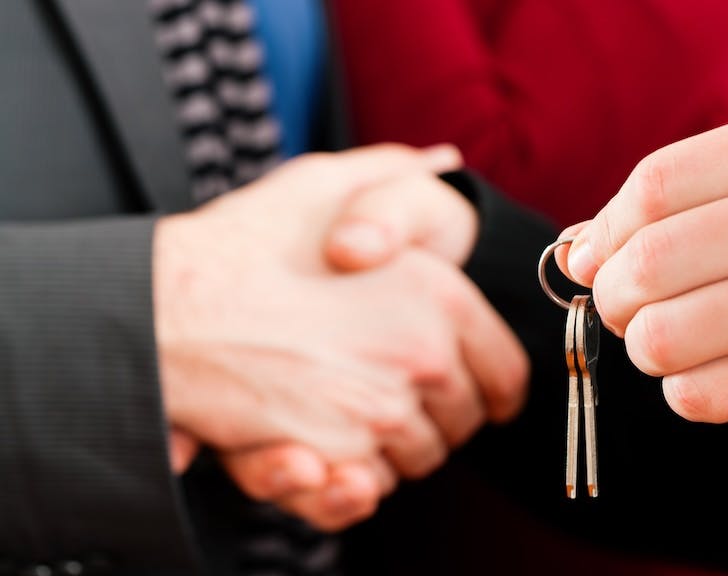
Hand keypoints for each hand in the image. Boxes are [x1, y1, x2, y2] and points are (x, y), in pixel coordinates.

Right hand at [158, 144, 527, 528]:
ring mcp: (384, 412)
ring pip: (419, 459)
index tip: (482, 399)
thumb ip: (393, 175)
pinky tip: (332, 448)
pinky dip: (359, 480)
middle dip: (438, 420)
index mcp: (440, 297)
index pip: (505, 373)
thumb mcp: (324, 184)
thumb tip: (444, 159)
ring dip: (395, 449)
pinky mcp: (340, 456)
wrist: (169, 307)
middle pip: (462, 422)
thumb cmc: (244, 247)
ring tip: (353, 418)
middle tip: (397, 400)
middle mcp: (425, 357)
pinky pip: (373, 486)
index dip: (494, 390)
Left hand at [559, 101, 727, 447]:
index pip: (656, 183)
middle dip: (613, 296)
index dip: (606, 229)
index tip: (594, 257)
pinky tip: (724, 373)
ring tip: (681, 343)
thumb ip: (695, 199)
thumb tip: (580, 248)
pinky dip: (687, 392)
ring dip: (648, 350)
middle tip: (627, 308)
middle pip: (646, 261)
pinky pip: (693, 393)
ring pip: (658, 336)